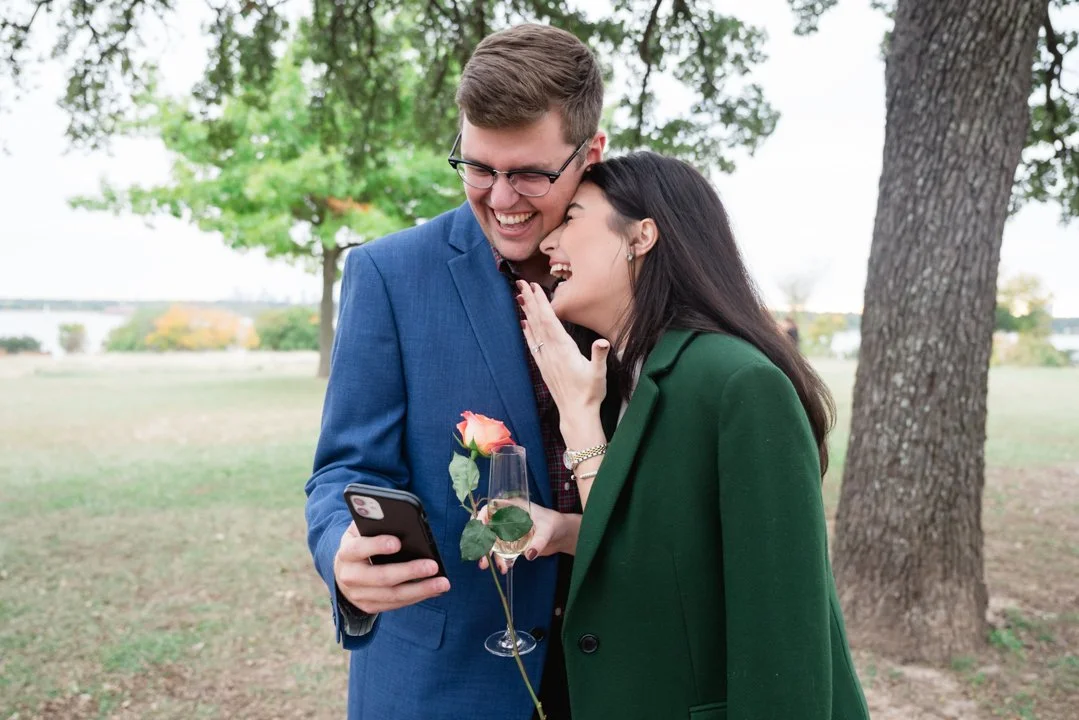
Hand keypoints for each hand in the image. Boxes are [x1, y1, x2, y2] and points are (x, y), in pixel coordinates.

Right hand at [334, 521, 449, 613]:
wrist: (344, 570)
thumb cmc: (361, 543)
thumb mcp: (361, 530)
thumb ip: (375, 523)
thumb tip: (398, 518)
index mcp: (346, 552)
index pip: (359, 548)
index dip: (377, 545)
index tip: (398, 543)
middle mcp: (349, 576)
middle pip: (381, 577)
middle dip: (409, 572)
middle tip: (433, 566)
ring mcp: (358, 595)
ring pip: (392, 595)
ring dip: (420, 590)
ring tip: (442, 583)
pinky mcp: (369, 606)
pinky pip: (396, 604)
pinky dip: (417, 597)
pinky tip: (434, 590)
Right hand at [476, 501, 581, 573]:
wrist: (562, 535)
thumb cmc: (554, 525)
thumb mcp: (547, 530)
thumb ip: (539, 542)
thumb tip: (529, 554)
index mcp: (512, 507)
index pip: (490, 508)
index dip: (481, 517)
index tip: (479, 529)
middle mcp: (506, 518)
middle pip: (487, 528)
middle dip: (482, 543)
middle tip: (482, 560)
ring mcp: (508, 531)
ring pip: (492, 541)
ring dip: (489, 554)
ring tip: (494, 567)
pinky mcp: (512, 543)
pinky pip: (501, 551)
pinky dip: (500, 559)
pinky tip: (505, 567)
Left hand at [517, 280, 609, 418]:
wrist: (576, 413)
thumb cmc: (590, 393)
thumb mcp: (599, 373)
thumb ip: (600, 355)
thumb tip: (602, 341)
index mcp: (564, 349)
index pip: (550, 320)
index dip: (541, 302)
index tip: (534, 287)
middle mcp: (551, 352)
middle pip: (538, 321)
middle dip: (530, 301)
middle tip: (521, 283)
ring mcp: (545, 359)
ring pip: (533, 331)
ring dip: (527, 312)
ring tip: (520, 297)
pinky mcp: (544, 367)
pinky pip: (533, 345)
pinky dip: (527, 332)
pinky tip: (524, 324)